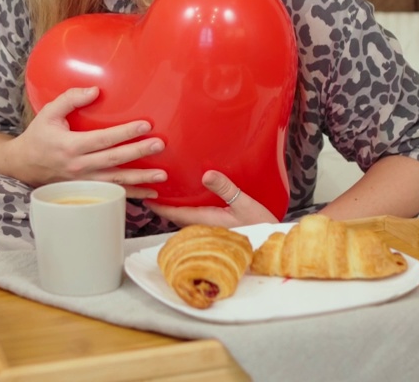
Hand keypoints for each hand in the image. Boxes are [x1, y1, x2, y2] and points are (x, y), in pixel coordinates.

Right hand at [12, 86, 166, 197]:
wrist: (23, 166)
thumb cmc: (38, 136)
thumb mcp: (48, 113)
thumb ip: (71, 99)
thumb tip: (95, 90)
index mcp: (70, 145)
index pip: (103, 139)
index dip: (125, 132)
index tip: (145, 124)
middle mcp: (79, 166)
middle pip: (114, 160)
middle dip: (139, 152)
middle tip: (160, 145)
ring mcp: (83, 182)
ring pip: (116, 180)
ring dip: (141, 178)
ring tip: (162, 174)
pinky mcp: (86, 191)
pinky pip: (112, 194)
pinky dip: (132, 195)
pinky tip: (151, 193)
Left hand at [145, 170, 278, 227]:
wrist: (272, 244)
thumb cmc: (260, 225)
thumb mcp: (245, 203)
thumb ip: (226, 189)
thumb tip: (206, 175)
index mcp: (207, 221)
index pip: (176, 214)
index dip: (160, 207)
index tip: (146, 198)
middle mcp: (204, 227)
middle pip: (177, 218)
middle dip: (163, 207)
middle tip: (150, 193)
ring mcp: (210, 230)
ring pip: (185, 220)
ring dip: (174, 209)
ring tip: (165, 195)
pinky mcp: (217, 229)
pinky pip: (196, 220)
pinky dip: (187, 210)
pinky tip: (188, 201)